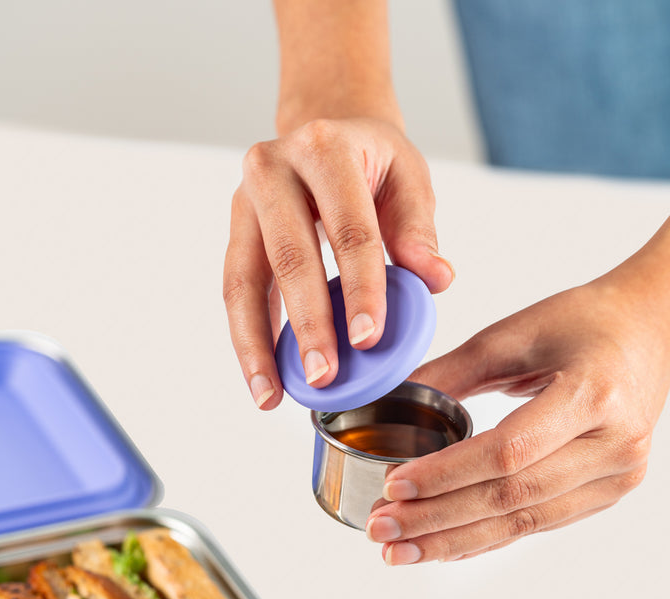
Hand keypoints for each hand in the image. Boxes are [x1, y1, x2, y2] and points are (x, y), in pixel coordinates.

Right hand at [223, 117, 453, 408]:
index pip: (350, 228)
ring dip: (257, 345)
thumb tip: (436, 280)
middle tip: (324, 376)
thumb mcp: (407, 177)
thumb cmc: (372, 161)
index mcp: (325, 148)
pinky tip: (264, 378)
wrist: (324, 130)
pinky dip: (249, 339)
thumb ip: (418, 229)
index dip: (361, 287)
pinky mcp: (234, 233)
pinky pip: (235, 292)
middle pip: (288, 257)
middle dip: (308, 324)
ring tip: (270, 396)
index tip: (368, 341)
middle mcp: (272, 168)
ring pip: (243, 281)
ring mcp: (244, 201)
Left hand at [365, 274, 669, 562]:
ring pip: (523, 522)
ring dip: (454, 540)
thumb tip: (389, 402)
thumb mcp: (514, 333)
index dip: (446, 475)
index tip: (394, 487)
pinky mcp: (610, 491)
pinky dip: (488, 537)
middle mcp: (613, 443)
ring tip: (401, 548)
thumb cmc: (588, 322)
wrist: (651, 332)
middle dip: (437, 519)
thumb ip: (451, 372)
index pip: (507, 452)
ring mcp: (617, 474)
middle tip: (382, 529)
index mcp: (592, 394)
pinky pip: (539, 524)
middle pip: (511, 497)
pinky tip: (445, 546)